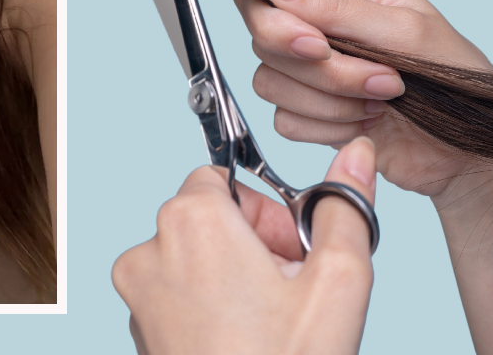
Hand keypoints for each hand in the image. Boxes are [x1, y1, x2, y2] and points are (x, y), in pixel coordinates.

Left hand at [113, 138, 377, 354]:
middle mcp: (150, 251)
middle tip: (292, 290)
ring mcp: (138, 295)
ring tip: (272, 322)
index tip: (295, 250)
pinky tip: (247, 340)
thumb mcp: (338, 281)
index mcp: (191, 221)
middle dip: (254, 244)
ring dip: (233, 278)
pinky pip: (177, 297)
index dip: (268, 211)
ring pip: (193, 260)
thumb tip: (355, 155)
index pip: (224, 177)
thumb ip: (345, 208)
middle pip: (209, 218)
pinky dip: (209, 307)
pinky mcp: (140, 330)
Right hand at [233, 0, 492, 196]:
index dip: (277, 22)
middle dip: (323, 70)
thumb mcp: (405, 33)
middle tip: (380, 78)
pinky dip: (326, 128)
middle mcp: (318, 18)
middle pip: (264, 39)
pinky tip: (365, 122)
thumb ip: (334, 7)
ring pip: (269, 82)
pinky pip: (283, 119)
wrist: (469, 149)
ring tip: (382, 99)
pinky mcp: (308, 108)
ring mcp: (310, 66)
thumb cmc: (458, 79)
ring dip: (330, 102)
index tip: (317, 47)